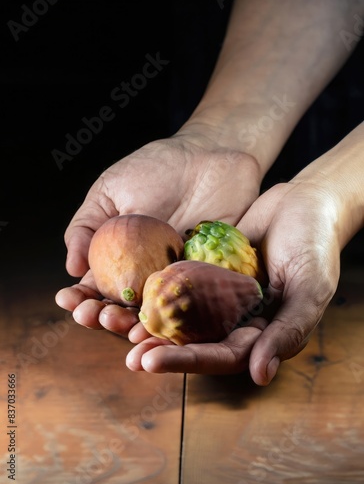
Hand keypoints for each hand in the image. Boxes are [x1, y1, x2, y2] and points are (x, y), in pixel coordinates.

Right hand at [55, 133, 260, 335]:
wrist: (211, 154)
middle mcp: (147, 272)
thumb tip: (70, 267)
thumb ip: (87, 226)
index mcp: (120, 257)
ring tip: (124, 329)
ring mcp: (177, 277)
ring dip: (137, 326)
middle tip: (95, 317)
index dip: (80, 297)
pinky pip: (194, 303)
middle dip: (104, 316)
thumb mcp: (111, 190)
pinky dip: (180, 319)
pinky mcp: (209, 277)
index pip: (95, 285)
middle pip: (123, 306)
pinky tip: (165, 327)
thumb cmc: (157, 168)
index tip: (69, 300)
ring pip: (156, 311)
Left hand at [126, 180, 339, 384]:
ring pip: (180, 314)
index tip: (149, 361)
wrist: (303, 202)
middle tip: (127, 355)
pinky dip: (155, 288)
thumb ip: (288, 331)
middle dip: (158, 349)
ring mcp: (219, 294)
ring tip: (113, 325)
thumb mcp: (310, 288)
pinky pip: (178, 282)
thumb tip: (259, 376)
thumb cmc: (315, 245)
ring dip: (148, 323)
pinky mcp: (206, 270)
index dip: (185, 361)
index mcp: (261, 332)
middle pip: (193, 341)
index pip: (220, 356)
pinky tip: (129, 291)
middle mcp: (236, 318)